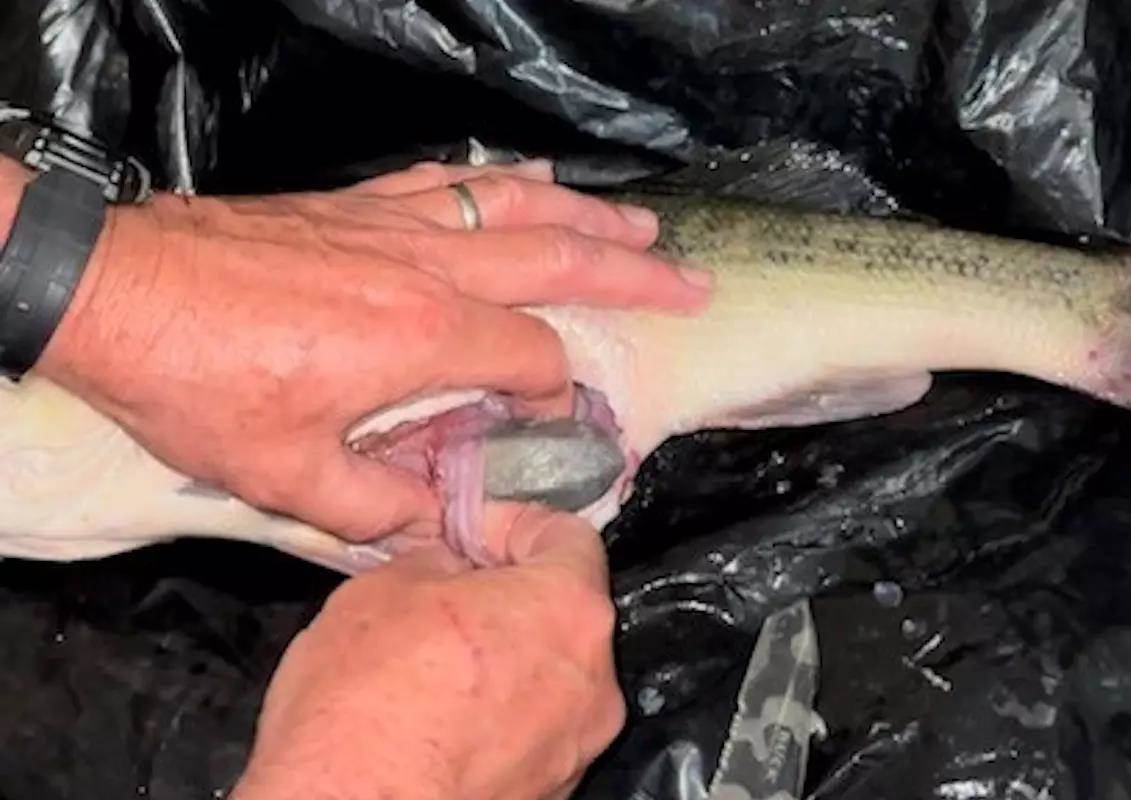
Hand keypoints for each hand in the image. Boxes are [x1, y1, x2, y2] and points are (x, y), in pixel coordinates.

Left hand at [34, 160, 709, 541]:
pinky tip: (527, 181)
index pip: (532, 356)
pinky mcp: (356, 203)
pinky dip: (502, 180)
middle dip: (632, 270)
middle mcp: (428, 267)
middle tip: (689, 278)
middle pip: (557, 258)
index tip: (563, 420)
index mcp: (426, 336)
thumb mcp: (288, 475)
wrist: (114, 290)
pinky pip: (449, 180)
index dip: (559, 392)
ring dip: (585, 213)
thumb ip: (376, 505)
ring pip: (516, 205)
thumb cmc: (200, 383)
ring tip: (639, 219)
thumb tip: (434, 526)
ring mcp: (394, 224)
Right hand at [231, 503, 625, 799]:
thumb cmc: (367, 706)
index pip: (569, 536)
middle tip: (444, 595)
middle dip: (508, 597)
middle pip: (562, 612)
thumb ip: (438, 563)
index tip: (472, 532)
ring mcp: (576, 748)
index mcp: (568, 610)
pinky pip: (531, 734)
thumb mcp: (382, 589)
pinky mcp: (550, 795)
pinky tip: (437, 721)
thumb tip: (449, 567)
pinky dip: (497, 720)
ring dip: (503, 662)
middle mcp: (593, 682)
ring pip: (548, 678)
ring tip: (431, 667)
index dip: (514, 524)